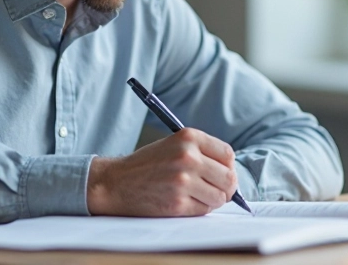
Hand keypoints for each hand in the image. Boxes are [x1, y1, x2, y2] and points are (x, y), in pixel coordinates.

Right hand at [87, 127, 238, 216]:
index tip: (222, 173)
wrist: (116, 182)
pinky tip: (185, 202)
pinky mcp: (178, 203)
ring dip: (212, 200)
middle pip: (229, 178)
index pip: (228, 154)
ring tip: (197, 195)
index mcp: (188, 137)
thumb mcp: (174, 145)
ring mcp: (183, 181)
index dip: (228, 166)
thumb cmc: (147, 165)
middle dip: (226, 187)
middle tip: (216, 189)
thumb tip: (231, 173)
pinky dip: (199, 209)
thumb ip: (201, 153)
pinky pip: (204, 210)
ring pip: (220, 197)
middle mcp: (188, 157)